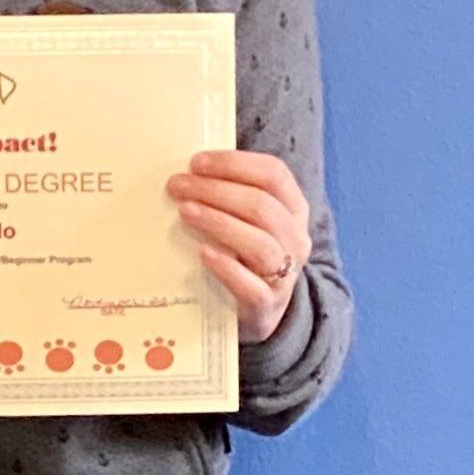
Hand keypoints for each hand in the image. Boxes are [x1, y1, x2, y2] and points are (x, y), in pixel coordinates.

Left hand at [166, 150, 311, 337]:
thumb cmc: (246, 256)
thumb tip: (188, 171)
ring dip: (219, 222)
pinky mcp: (266, 306)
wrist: (259, 312)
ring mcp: (285, 274)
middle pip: (261, 206)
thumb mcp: (249, 221)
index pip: (273, 174)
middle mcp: (295, 238)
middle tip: (177, 186)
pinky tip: (203, 253)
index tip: (196, 162)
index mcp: (293, 209)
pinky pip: (251, 287)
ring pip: (259, 243)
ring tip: (185, 211)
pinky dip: (226, 268)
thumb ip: (230, 196)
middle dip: (216, 191)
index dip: (235, 164)